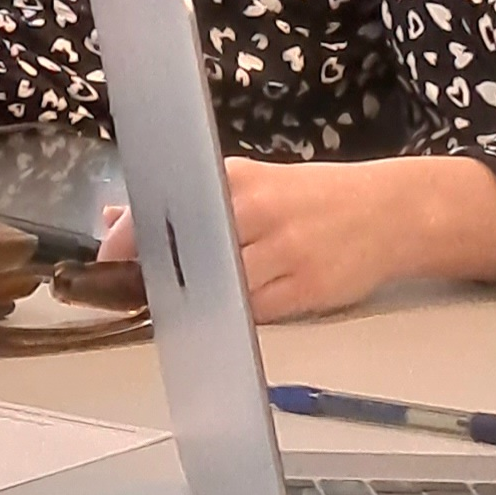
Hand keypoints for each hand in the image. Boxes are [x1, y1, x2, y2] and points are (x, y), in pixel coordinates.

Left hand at [101, 155, 495, 321]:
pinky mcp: (306, 289)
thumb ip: (185, 202)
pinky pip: (252, 312)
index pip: (167, 208)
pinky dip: (227, 316)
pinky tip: (213, 316)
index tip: (106, 260)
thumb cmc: (309, 197)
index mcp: (235, 178)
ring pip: (216, 286)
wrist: (389, 212)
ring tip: (167, 306)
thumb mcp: (248, 183)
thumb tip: (115, 214)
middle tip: (127, 291)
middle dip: (152, 274)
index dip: (129, 239)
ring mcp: (284, 252)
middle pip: (186, 250)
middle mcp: (256, 211)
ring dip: (187, 300)